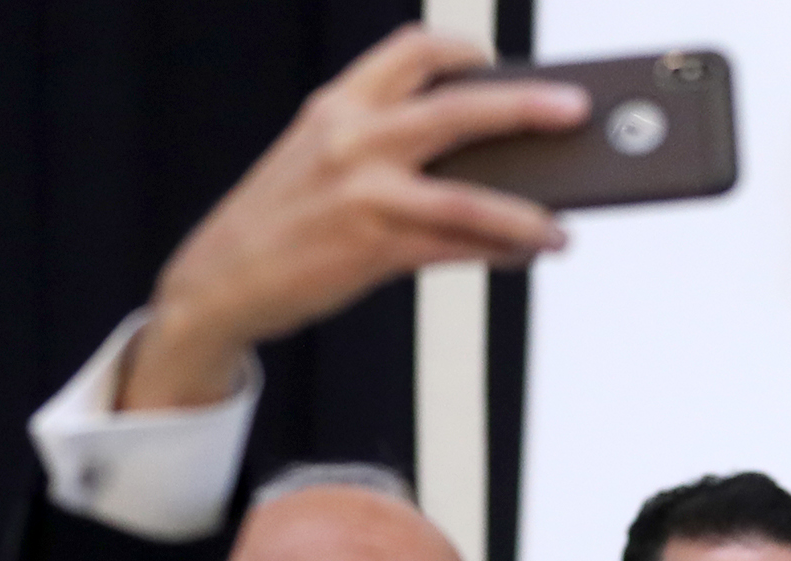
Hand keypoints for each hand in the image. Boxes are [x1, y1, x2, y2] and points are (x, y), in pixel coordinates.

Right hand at [123, 27, 585, 409]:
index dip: (460, 50)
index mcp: (337, 106)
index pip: (407, 51)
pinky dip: (498, 252)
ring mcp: (363, 194)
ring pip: (466, 194)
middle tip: (573, 108)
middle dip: (523, 106)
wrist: (217, 279)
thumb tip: (477, 160)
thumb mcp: (319, 159)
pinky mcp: (372, 249)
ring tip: (561, 223)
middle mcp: (351, 140)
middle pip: (454, 109)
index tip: (494, 61)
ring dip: (526, 210)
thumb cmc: (280, 221)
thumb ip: (382, 145)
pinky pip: (454, 248)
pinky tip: (525, 255)